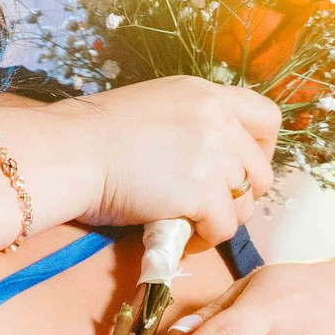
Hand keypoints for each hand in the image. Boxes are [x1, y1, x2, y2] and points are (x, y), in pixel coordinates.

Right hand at [0, 77, 279, 248]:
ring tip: (190, 225)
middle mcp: (217, 119)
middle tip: (209, 208)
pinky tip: (181, 236)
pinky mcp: (201, 192)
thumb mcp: (151, 109)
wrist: (67, 152)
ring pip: (244, 204)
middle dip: (240, 195)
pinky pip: (223, 228)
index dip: (261, 151)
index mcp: (204, 94)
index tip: (240, 169)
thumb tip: (205, 159)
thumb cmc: (90, 136)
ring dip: (220, 219)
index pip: (267, 118)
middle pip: (260, 171)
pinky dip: (205, 239)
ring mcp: (213, 155)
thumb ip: (188, 125)